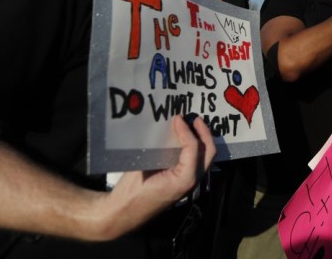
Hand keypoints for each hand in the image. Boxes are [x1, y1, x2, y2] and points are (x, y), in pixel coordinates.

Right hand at [95, 115, 215, 239]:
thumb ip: (160, 149)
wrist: (123, 214)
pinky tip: (184, 139)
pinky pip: (196, 162)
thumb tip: (168, 128)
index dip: (187, 130)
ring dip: (202, 140)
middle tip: (194, 119)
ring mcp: (189, 183)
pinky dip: (195, 148)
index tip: (177, 118)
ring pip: (205, 158)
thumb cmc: (131, 192)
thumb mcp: (143, 167)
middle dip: (204, 133)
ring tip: (193, 125)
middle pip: (209, 152)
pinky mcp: (183, 183)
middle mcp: (192, 181)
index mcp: (185, 179)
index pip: (194, 147)